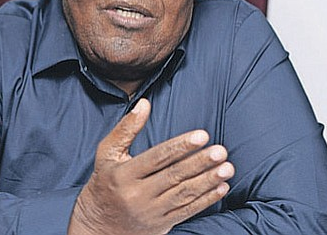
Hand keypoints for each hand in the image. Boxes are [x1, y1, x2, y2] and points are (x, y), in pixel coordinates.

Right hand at [68, 98, 233, 234]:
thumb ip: (126, 128)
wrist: (99, 226)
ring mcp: (151, 212)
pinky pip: (187, 211)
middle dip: (200, 163)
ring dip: (208, 181)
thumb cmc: (106, 181)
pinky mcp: (162, 224)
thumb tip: (144, 103)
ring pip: (183, 195)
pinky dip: (206, 200)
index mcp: (124, 174)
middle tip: (221, 151)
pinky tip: (221, 188)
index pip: (157, 158)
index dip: (180, 147)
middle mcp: (137, 194)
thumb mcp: (107, 153)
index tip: (201, 136)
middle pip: (173, 176)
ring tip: (227, 168)